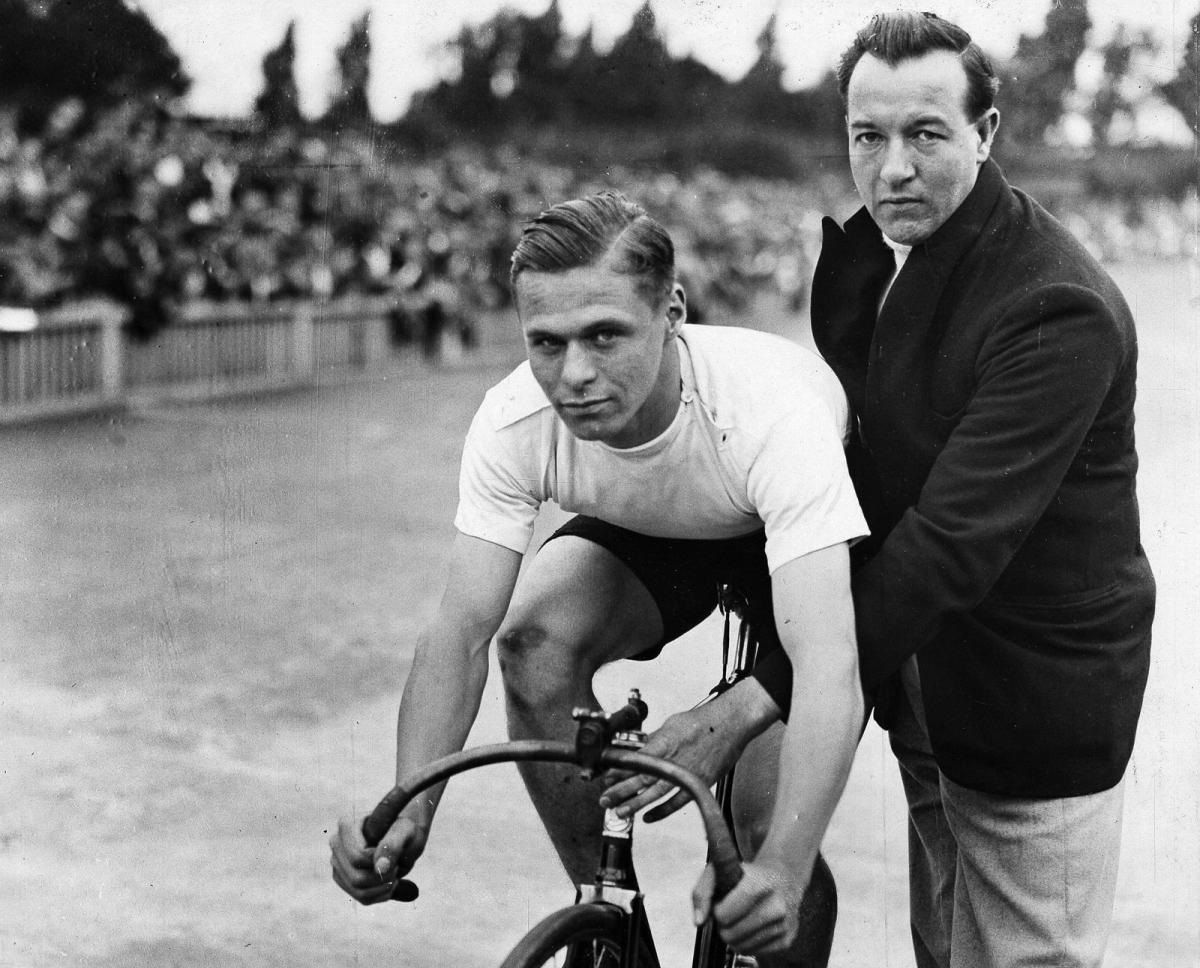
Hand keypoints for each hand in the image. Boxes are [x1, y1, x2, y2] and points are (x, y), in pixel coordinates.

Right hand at [328, 812, 427, 904]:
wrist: (404, 837)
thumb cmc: (403, 829)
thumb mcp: (405, 830)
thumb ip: (392, 845)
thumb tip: (380, 868)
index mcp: (346, 825)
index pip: (357, 858)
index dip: (378, 862)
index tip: (393, 852)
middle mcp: (336, 845)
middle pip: (357, 879)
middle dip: (383, 877)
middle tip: (397, 865)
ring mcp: (338, 864)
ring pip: (359, 891)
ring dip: (384, 887)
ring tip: (395, 872)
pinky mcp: (345, 880)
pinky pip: (363, 898)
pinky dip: (382, 894)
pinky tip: (391, 881)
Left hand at [599, 695, 751, 821]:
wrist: (731, 723)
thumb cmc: (704, 721)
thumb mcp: (672, 724)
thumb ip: (655, 740)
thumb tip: (639, 749)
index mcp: (665, 742)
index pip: (636, 759)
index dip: (619, 770)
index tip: (605, 778)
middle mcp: (674, 759)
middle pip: (643, 778)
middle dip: (621, 790)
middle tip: (605, 799)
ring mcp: (687, 773)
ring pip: (656, 792)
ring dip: (636, 803)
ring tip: (619, 812)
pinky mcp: (699, 783)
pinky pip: (678, 801)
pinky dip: (662, 811)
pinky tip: (647, 817)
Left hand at [692, 858, 805, 956]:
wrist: (783, 877)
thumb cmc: (749, 875)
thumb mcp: (721, 870)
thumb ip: (702, 891)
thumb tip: (699, 920)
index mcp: (759, 883)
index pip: (725, 915)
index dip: (716, 912)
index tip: (720, 904)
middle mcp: (776, 904)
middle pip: (731, 934)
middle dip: (724, 926)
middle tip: (728, 914)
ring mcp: (784, 923)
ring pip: (742, 946)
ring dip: (734, 937)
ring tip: (739, 920)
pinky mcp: (788, 938)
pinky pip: (756, 952)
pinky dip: (748, 943)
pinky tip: (751, 928)